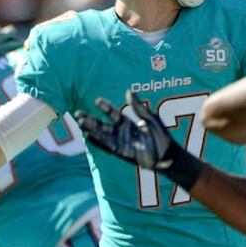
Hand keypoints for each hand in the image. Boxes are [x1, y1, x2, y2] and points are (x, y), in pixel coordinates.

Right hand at [76, 91, 202, 189]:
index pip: (114, 114)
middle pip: (103, 125)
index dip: (105, 108)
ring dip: (91, 130)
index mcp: (129, 123)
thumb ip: (138, 107)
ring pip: (103, 135)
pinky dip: (98, 142)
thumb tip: (128, 91)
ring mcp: (122, 143)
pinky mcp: (122, 152)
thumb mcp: (150, 118)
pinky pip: (108, 147)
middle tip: (78, 113)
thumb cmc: (161, 136)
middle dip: (91, 119)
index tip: (96, 100)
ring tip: (80, 123)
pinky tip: (88, 136)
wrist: (167, 155)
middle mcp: (122, 133)